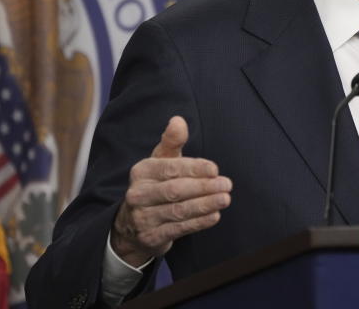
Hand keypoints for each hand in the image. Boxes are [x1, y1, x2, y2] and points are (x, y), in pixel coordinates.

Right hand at [111, 116, 231, 266]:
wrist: (132, 227)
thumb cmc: (155, 186)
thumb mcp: (160, 162)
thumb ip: (171, 141)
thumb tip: (178, 120)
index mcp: (141, 172)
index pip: (170, 168)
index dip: (194, 168)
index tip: (214, 169)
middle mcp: (138, 194)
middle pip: (174, 190)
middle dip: (203, 187)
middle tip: (226, 184)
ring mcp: (143, 218)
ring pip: (178, 211)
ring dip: (204, 205)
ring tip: (225, 199)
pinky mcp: (151, 237)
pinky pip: (179, 229)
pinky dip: (199, 222)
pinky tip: (215, 215)